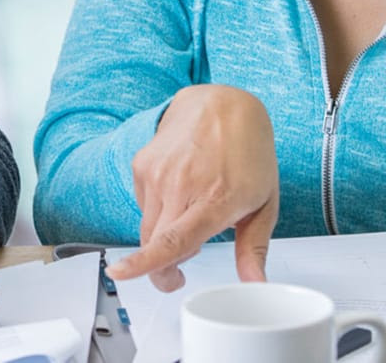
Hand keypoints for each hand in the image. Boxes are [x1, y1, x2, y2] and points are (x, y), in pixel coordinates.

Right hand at [106, 84, 278, 291]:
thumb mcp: (265, 203)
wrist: (222, 105)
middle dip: (161, 268)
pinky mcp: (142, 164)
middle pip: (153, 242)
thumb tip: (255, 282)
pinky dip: (159, 210)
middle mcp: (181, 184)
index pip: (172, 238)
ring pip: (147, 226)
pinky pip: (143, 205)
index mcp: (215, 198)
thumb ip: (254, 247)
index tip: (121, 273)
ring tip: (190, 213)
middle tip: (178, 276)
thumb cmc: (248, 153)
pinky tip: (179, 192)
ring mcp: (157, 172)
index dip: (145, 263)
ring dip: (163, 234)